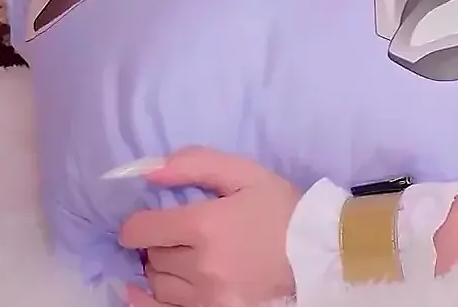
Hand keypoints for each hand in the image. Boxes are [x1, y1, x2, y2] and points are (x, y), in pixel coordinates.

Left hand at [117, 148, 300, 306]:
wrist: (318, 251)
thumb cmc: (282, 209)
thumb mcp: (247, 174)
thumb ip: (197, 164)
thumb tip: (149, 172)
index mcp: (206, 225)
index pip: (141, 229)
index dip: (139, 221)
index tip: (150, 218)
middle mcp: (200, 264)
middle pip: (151, 255)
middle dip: (158, 242)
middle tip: (177, 234)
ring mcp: (206, 295)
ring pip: (157, 282)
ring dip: (161, 268)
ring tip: (181, 256)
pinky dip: (146, 300)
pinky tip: (141, 290)